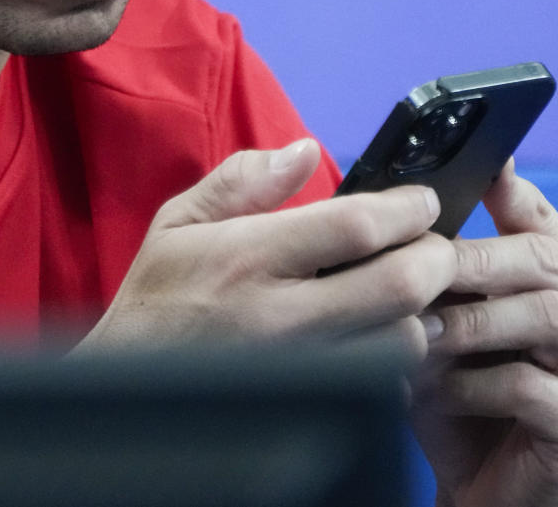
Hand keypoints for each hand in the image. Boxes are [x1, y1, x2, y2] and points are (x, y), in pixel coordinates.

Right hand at [75, 139, 455, 352]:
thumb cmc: (157, 297)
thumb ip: (243, 180)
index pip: (356, 226)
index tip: (421, 200)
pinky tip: (385, 336)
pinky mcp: (310, 407)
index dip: (405, 208)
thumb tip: (306, 150)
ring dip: (423, 311)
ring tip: (414, 290)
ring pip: (401, 344)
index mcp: (250, 256)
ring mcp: (301, 370)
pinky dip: (397, 358)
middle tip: (435, 243)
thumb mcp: (180, 221)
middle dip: (435, 257)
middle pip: (397, 287)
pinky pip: (382, 388)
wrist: (122, 387)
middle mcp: (282, 315)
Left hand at [410, 161, 557, 506]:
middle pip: (543, 260)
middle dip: (471, 260)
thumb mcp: (452, 319)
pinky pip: (530, 385)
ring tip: (414, 334)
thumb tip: (410, 203)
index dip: (510, 192)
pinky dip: (471, 383)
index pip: (544, 219)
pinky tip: (433, 389)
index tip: (477, 167)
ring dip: (468, 323)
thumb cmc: (463, 396)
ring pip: (541, 315)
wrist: (483, 491)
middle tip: (414, 269)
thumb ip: (450, 265)